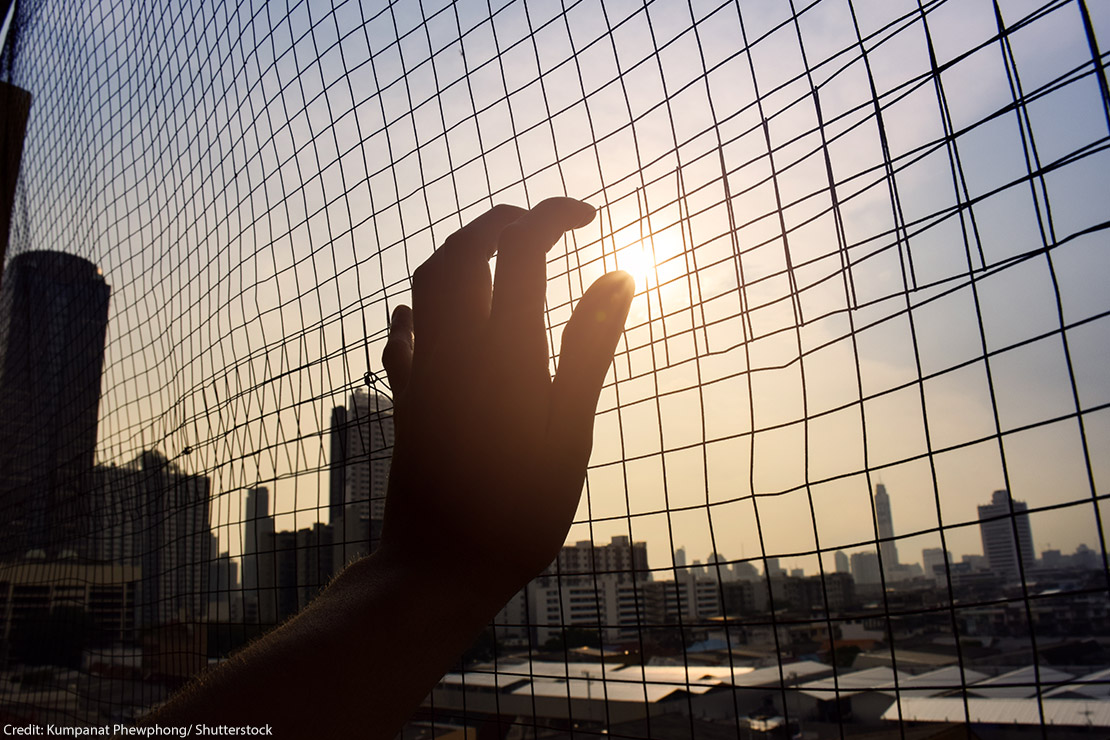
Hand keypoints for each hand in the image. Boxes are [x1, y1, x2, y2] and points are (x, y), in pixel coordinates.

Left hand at [379, 198, 633, 602]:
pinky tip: (425, 315)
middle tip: (539, 221)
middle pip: (463, 252)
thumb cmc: (520, 508)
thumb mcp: (571, 430)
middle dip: (499, 221)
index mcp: (506, 351)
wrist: (440, 564)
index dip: (552, 216)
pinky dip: (420, 309)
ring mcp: (425, 372)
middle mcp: (457, 349)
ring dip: (460, 253)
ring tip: (497, 253)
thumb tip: (619, 275)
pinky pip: (403, 335)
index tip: (586, 214)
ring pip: (427, 283)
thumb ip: (590, 348)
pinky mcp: (407, 399)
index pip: (522, 249)